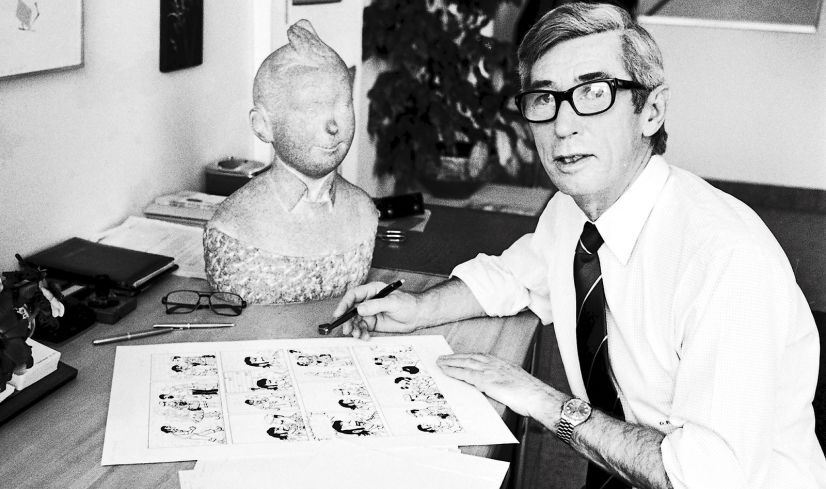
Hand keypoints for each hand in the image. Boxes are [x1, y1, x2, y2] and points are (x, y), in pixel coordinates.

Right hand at [333, 282, 420, 339]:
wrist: (417, 316)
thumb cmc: (408, 304)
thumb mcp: (392, 302)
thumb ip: (376, 305)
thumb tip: (359, 309)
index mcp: (371, 290)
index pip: (353, 295)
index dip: (344, 304)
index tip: (339, 313)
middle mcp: (368, 301)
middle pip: (351, 309)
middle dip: (347, 320)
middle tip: (346, 329)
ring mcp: (369, 313)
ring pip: (355, 321)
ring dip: (354, 328)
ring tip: (358, 335)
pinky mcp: (372, 323)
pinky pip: (362, 328)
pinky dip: (361, 333)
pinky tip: (365, 337)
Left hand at [436, 353, 561, 418]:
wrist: (537, 397)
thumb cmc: (531, 394)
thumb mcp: (516, 383)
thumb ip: (504, 382)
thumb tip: (496, 387)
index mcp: (503, 364)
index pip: (480, 357)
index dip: (467, 356)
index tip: (459, 356)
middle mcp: (495, 364)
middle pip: (470, 357)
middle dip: (455, 357)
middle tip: (443, 357)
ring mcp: (490, 371)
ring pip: (465, 363)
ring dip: (451, 362)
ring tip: (440, 362)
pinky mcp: (486, 380)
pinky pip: (466, 374)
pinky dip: (454, 371)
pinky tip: (446, 371)